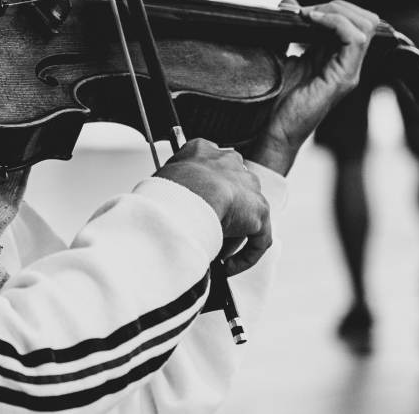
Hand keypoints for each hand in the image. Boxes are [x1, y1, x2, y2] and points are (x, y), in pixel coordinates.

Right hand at [155, 139, 270, 274]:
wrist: (188, 195)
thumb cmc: (167, 189)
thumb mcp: (160, 178)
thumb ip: (169, 187)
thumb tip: (161, 209)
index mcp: (202, 150)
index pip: (205, 169)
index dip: (200, 193)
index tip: (193, 211)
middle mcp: (229, 162)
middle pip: (227, 191)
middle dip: (218, 214)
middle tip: (203, 234)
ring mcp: (247, 185)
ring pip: (243, 214)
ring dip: (230, 237)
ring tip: (212, 253)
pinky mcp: (259, 210)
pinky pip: (258, 238)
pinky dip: (245, 256)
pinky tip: (228, 267)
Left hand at [247, 0, 379, 174]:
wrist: (272, 131)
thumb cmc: (277, 100)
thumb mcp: (283, 56)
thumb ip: (290, 31)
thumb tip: (289, 3)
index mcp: (337, 59)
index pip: (354, 21)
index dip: (332, 7)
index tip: (300, 9)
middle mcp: (348, 64)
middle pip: (366, 19)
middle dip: (336, 5)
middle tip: (306, 11)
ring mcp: (349, 72)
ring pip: (365, 25)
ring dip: (335, 12)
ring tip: (309, 15)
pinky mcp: (343, 79)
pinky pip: (355, 40)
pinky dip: (335, 23)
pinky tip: (312, 22)